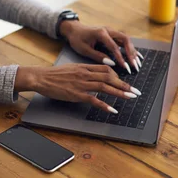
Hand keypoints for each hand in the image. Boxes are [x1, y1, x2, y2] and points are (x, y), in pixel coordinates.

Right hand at [14, 65, 141, 112]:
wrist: (41, 77)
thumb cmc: (55, 74)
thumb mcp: (72, 68)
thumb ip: (85, 71)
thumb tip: (95, 76)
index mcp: (85, 67)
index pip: (107, 69)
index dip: (118, 75)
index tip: (125, 82)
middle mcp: (86, 74)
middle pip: (110, 77)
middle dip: (125, 85)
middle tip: (135, 91)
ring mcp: (82, 84)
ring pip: (105, 87)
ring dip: (120, 92)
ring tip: (130, 97)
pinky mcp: (76, 94)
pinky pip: (94, 99)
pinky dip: (105, 105)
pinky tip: (112, 109)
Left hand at [59, 21, 142, 72]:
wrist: (74, 29)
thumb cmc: (77, 39)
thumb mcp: (84, 50)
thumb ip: (98, 56)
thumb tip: (111, 63)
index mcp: (101, 33)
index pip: (114, 46)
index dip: (121, 58)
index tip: (125, 67)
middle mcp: (108, 30)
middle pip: (125, 40)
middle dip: (131, 53)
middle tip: (134, 65)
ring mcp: (111, 31)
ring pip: (126, 40)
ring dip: (132, 51)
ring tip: (137, 63)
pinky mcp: (112, 34)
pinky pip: (123, 40)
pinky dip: (130, 48)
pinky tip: (136, 56)